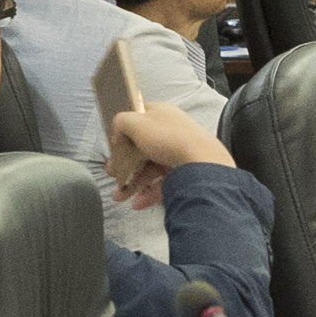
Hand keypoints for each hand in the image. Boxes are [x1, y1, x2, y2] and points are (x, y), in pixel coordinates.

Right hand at [107, 100, 231, 205]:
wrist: (202, 163)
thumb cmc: (170, 139)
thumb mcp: (135, 122)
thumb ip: (121, 122)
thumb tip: (118, 131)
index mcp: (162, 114)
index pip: (138, 120)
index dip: (124, 133)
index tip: (115, 148)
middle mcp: (172, 132)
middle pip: (143, 148)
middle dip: (124, 164)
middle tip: (113, 173)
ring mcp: (181, 152)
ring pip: (152, 168)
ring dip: (133, 183)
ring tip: (120, 196)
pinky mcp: (187, 172)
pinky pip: (164, 183)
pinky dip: (149, 193)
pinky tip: (138, 202)